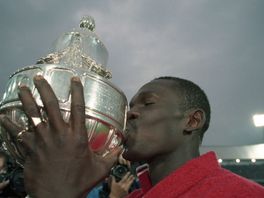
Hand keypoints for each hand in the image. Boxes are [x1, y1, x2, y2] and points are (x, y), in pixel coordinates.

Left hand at [0, 76, 120, 197]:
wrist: (58, 197)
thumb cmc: (80, 182)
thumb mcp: (101, 169)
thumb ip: (112, 156)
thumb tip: (123, 148)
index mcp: (77, 136)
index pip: (79, 108)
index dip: (77, 91)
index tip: (74, 78)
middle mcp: (59, 134)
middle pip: (51, 106)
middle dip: (44, 89)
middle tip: (38, 77)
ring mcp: (43, 140)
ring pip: (33, 115)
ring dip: (26, 100)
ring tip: (20, 88)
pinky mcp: (30, 149)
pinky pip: (18, 134)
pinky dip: (9, 125)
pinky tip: (2, 116)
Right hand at [109, 173, 134, 197]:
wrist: (115, 197)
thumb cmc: (113, 190)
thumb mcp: (112, 184)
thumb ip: (113, 179)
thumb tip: (112, 175)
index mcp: (120, 184)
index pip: (124, 178)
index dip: (127, 175)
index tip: (129, 172)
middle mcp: (123, 186)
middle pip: (128, 181)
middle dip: (130, 177)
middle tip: (132, 175)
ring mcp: (125, 189)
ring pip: (129, 184)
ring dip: (131, 181)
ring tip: (133, 178)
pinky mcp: (127, 192)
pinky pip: (129, 187)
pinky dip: (130, 185)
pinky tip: (131, 183)